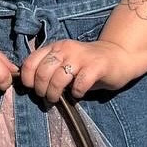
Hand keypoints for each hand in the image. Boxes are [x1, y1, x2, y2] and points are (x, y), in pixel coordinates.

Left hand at [19, 36, 137, 103]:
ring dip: (55, 93)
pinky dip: (76, 92)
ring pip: (58, 78)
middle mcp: (66, 49)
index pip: (30, 62)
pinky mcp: (97, 66)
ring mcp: (81, 57)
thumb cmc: (87, 64)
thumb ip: (49, 69)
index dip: (28, 79)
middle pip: (43, 72)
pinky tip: (79, 93)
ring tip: (58, 99)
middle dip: (42, 90)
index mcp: (55, 47)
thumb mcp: (64, 62)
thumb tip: (31, 87)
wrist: (118, 56)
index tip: (33, 89)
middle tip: (48, 97)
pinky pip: (80, 83)